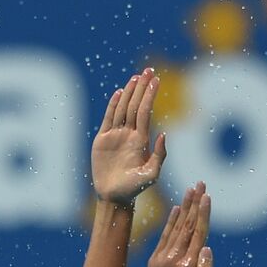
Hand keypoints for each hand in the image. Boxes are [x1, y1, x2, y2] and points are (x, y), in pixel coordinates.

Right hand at [92, 69, 166, 204]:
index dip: (150, 95)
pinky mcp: (102, 140)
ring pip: (123, 108)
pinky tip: (119, 92)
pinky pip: (108, 118)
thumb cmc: (134, 188)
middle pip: (136, 105)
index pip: (146, 112)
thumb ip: (160, 156)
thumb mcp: (151, 175)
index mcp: (142, 140)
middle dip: (142, 88)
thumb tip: (164, 133)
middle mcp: (130, 134)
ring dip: (129, 92)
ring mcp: (116, 135)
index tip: (156, 80)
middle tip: (148, 70)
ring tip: (136, 77)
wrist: (114, 196)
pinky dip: (113, 105)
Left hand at [143, 183, 212, 266]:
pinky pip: (164, 237)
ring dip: (184, 207)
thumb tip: (207, 248)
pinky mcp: (154, 262)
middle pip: (186, 225)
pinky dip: (171, 222)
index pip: (197, 233)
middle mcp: (173, 259)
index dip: (203, 213)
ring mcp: (161, 259)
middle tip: (200, 184)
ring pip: (175, 228)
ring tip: (190, 190)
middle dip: (194, 203)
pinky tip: (176, 210)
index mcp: (188, 266)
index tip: (207, 196)